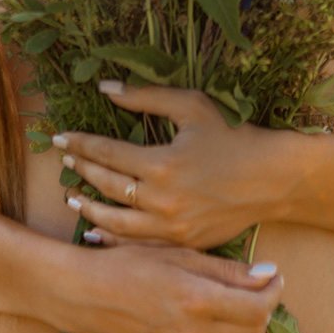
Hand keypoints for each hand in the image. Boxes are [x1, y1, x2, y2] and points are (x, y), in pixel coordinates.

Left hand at [53, 81, 283, 250]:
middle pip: (107, 186)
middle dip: (81, 171)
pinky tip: (97, 233)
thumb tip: (105, 88)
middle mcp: (161, 200)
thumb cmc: (234, 136)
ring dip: (89, 209)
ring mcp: (171, 226)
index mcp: (161, 164)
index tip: (61, 138)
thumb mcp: (192, 106)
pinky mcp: (183, 243)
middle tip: (64, 162)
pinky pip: (139, 244)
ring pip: (116, 222)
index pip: (106, 154)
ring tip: (72, 197)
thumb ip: (146, 97)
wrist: (273, 179)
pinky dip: (113, 238)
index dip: (80, 144)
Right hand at [62, 244, 282, 332]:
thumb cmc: (131, 265)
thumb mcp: (180, 255)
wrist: (86, 295)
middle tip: (257, 295)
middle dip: (263, 311)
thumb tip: (269, 275)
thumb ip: (227, 270)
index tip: (273, 280)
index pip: (258, 306)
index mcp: (197, 298)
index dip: (274, 292)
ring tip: (244, 319)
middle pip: (253, 331)